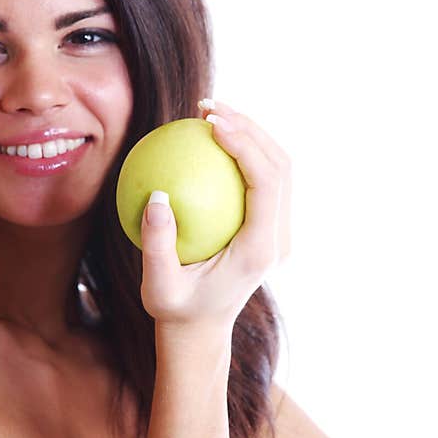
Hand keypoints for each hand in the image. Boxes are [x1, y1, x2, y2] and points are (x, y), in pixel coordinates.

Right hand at [139, 99, 290, 340]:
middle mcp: (278, 238)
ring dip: (250, 134)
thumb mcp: (157, 286)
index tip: (211, 124)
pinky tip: (208, 138)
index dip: (246, 145)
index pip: (266, 184)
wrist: (201, 330)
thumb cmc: (176, 309)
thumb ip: (157, 244)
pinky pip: (262, 178)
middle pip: (281, 166)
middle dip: (250, 127)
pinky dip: (242, 152)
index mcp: (260, 249)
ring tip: (209, 113)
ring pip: (278, 167)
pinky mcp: (268, 226)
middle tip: (208, 107)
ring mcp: (278, 231)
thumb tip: (157, 194)